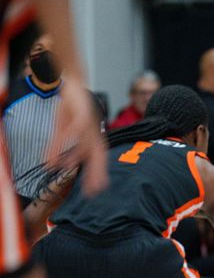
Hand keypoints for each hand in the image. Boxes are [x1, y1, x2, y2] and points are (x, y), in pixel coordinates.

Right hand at [48, 80, 107, 196]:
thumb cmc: (71, 109)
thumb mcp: (63, 130)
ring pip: (88, 143)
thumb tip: (51, 166)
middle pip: (97, 156)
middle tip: (94, 190)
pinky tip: (68, 144)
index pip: (97, 160)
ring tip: (74, 170)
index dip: (97, 175)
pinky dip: (72, 137)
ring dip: (82, 158)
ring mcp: (89, 124)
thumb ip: (58, 148)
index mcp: (93, 138)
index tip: (94, 191)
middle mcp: (94, 134)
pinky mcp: (82, 113)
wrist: (74, 86)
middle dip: (96, 173)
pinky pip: (77, 127)